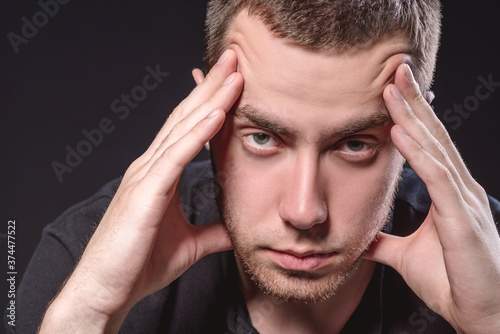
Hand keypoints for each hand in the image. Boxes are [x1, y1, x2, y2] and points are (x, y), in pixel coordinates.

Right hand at [39, 50, 242, 332]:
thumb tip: (238, 229)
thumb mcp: (190, 244)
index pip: (189, 129)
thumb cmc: (139, 265)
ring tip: (233, 74)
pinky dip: (196, 133)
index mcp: (159, 174)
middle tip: (235, 59)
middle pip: (185, 117)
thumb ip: (213, 231)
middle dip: (211, 87)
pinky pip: (174, 157)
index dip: (210, 102)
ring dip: (210, 100)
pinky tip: (215, 114)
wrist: (105, 291)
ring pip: (181, 129)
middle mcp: (150, 167)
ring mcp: (144, 177)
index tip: (233, 81)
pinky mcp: (144, 193)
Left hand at [363, 64, 499, 332]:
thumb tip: (361, 238)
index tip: (390, 90)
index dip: (409, 116)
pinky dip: (419, 154)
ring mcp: (463, 201)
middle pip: (432, 136)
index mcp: (447, 193)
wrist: (483, 315)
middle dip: (412, 101)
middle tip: (394, 70)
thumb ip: (384, 242)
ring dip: (412, 117)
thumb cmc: (452, 282)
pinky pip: (438, 179)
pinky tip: (401, 132)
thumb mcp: (406, 256)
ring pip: (435, 149)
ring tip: (391, 88)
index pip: (426, 145)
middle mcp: (458, 189)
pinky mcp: (463, 220)